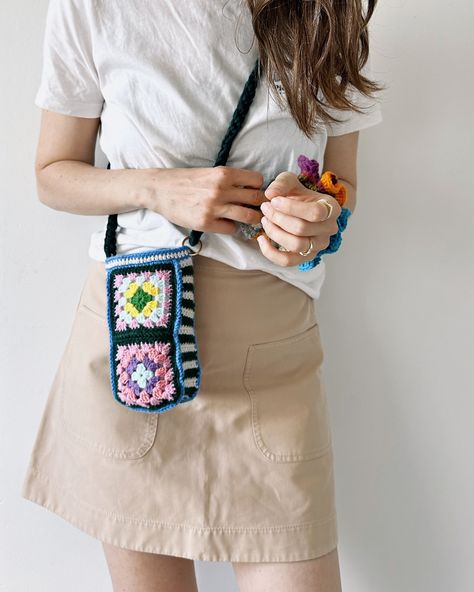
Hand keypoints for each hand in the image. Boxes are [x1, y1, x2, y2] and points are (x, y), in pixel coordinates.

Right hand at [139, 165, 266, 233]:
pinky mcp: (206, 223)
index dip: (258, 187)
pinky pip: (231, 229)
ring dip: (251, 219)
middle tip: (256, 208)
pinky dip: (232, 227)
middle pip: (256, 199)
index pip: (257, 180)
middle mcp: (221, 189)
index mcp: (223, 174)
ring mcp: (214, 207)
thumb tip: (251, 189)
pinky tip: (225, 223)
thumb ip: (229, 179)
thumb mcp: (210, 172)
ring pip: (248, 216)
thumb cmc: (186, 180)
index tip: (253, 192)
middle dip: (259, 205)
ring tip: (247, 219)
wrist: (160, 189)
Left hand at [257, 171, 341, 266]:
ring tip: (264, 220)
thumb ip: (281, 183)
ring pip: (296, 245)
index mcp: (331, 209)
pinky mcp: (305, 258)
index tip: (273, 200)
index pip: (315, 212)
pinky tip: (261, 239)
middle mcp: (329, 229)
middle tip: (265, 208)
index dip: (291, 207)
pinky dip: (271, 252)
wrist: (301, 209)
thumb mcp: (291, 182)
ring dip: (274, 232)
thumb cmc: (298, 195)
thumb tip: (270, 194)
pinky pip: (287, 261)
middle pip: (302, 229)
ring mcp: (319, 246)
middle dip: (278, 218)